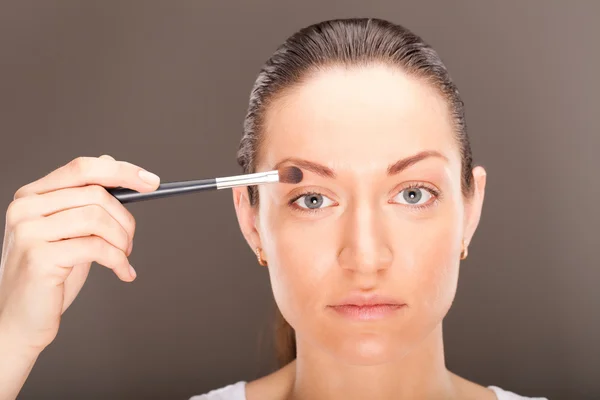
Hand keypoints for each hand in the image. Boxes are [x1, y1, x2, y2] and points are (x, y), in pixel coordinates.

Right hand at [0, 155, 159, 352]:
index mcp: (32, 196)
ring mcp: (29, 232)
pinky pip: (96, 248)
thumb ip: (84, 199)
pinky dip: (119, 260)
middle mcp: (25, 208)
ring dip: (122, 240)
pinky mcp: (39, 257)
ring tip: (123, 256)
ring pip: (97, 218)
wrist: (19, 319)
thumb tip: (109, 161)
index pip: (83, 167)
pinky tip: (123, 272)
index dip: (122, 171)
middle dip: (125, 219)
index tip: (152, 182)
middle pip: (96, 194)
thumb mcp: (69, 231)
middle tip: (130, 240)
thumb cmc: (48, 276)